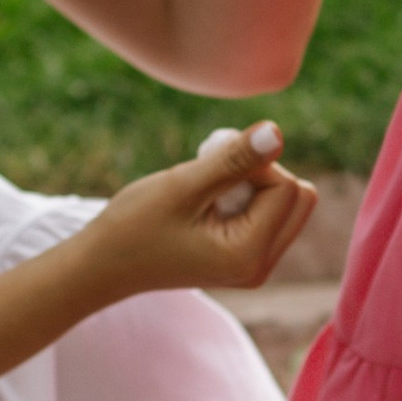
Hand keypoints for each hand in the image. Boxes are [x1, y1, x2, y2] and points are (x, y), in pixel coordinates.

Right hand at [76, 121, 318, 296]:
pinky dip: (246, 198)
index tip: (210, 164)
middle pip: (299, 197)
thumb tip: (278, 133)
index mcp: (249, 256)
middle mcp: (261, 267)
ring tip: (205, 192)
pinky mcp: (246, 258)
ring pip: (287, 204)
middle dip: (262, 174)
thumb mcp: (183, 185)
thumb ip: (234, 159)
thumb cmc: (133, 226)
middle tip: (211, 178)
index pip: (288, 188)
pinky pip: (270, 214)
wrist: (103, 265)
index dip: (254, 163)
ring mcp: (255, 266)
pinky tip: (207, 204)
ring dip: (253, 185)